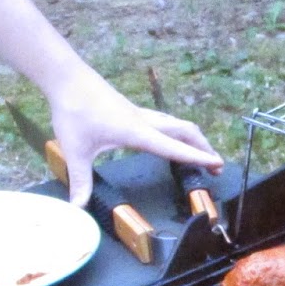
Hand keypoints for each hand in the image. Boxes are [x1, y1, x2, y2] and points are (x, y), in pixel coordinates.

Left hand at [47, 71, 222, 206]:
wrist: (67, 77)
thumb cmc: (73, 112)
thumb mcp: (75, 151)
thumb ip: (80, 180)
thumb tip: (78, 208)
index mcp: (138, 133)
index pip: (174, 148)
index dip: (197, 158)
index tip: (218, 164)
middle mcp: (145, 122)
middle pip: (185, 131)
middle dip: (204, 148)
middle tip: (217, 167)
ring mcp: (140, 114)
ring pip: (177, 124)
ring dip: (193, 138)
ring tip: (201, 153)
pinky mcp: (132, 110)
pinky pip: (165, 121)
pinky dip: (178, 132)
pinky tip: (170, 139)